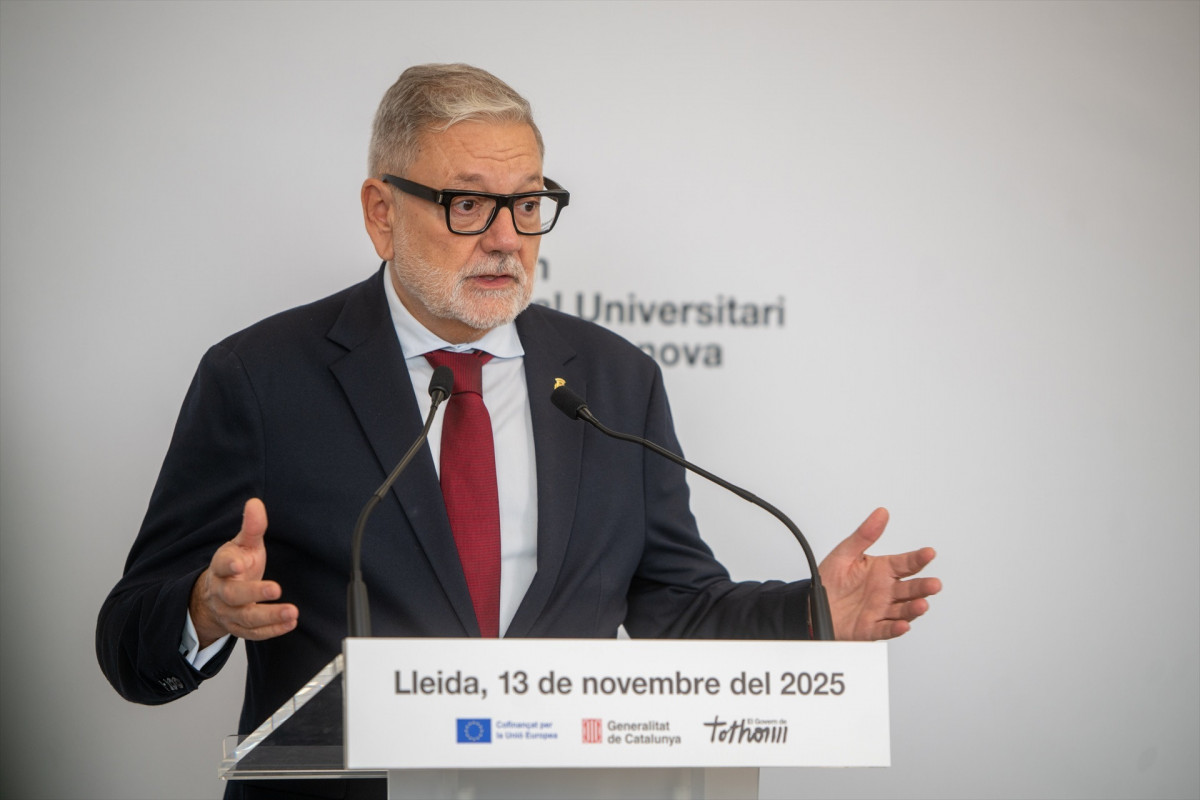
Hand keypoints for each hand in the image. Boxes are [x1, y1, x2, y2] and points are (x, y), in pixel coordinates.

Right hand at [189, 498, 297, 647]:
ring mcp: (230, 612)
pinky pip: (254, 633)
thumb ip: (252, 527)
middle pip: (234, 595)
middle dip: (254, 593)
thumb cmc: (235, 565)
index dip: (229, 564)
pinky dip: (272, 630)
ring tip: (292, 612)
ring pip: (246, 618)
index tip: (240, 562)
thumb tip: (256, 503)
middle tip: (275, 589)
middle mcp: (223, 592)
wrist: (216, 595)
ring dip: (269, 616)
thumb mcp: (243, 544)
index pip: (221, 565)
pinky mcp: (239, 627)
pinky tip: (289, 623)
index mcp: (222, 568)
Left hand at [819, 508, 940, 640]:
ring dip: (913, 608)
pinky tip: (903, 624)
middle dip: (923, 587)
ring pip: (902, 610)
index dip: (918, 558)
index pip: (905, 563)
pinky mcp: (870, 628)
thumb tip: (880, 514)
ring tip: (921, 604)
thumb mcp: (844, 553)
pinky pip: (885, 629)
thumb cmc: (830, 580)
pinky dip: (894, 628)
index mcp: (882, 571)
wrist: (812, 605)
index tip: (929, 552)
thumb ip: (865, 535)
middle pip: (910, 589)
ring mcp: (880, 610)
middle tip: (933, 584)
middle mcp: (885, 591)